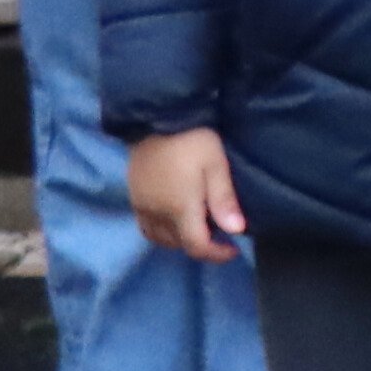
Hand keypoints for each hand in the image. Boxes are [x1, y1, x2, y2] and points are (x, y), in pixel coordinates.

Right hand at [126, 129, 247, 261]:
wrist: (156, 116)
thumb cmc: (192, 139)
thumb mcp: (216, 165)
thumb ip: (224, 199)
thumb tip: (237, 231)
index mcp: (179, 208)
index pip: (196, 246)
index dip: (216, 254)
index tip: (233, 248)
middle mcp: (157, 213)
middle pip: (178, 244)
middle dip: (200, 245)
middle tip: (219, 233)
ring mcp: (141, 206)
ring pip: (159, 238)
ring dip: (179, 240)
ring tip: (198, 226)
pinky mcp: (133, 196)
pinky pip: (146, 226)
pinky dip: (161, 231)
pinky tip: (175, 217)